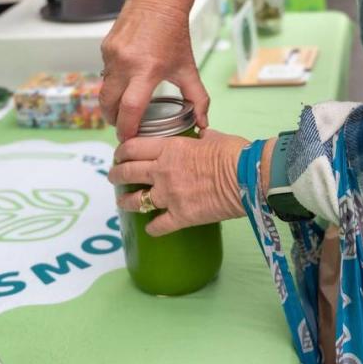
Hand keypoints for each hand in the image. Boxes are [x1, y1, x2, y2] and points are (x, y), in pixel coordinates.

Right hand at [100, 0, 209, 140]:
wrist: (158, 1)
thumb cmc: (174, 35)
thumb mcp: (188, 68)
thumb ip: (198, 98)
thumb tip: (203, 123)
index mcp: (148, 70)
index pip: (130, 108)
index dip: (126, 128)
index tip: (129, 139)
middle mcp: (126, 63)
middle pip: (108, 104)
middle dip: (113, 120)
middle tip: (123, 127)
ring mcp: (112, 55)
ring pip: (104, 89)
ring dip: (112, 102)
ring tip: (124, 108)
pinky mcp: (104, 48)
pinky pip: (104, 73)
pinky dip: (113, 82)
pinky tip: (125, 81)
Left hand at [109, 130, 248, 235]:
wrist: (249, 177)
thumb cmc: (236, 154)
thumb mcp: (215, 138)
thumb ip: (202, 137)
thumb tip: (203, 134)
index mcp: (170, 148)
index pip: (133, 146)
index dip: (122, 150)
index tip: (119, 154)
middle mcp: (163, 171)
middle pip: (128, 172)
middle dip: (116, 174)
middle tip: (113, 176)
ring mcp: (170, 195)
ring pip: (136, 200)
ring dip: (126, 201)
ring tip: (123, 202)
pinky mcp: (181, 216)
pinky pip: (158, 225)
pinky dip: (153, 229)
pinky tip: (150, 230)